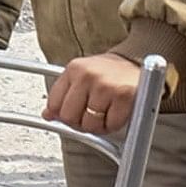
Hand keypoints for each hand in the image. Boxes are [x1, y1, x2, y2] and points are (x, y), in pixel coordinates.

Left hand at [44, 22, 183, 134]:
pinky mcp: (124, 96)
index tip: (71, 115)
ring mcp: (105, 86)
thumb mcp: (82, 75)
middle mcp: (88, 75)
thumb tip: (47, 115)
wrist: (139, 61)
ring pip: (89, 124)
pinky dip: (113, 124)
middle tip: (91, 116)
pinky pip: (110, 125)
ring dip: (98, 125)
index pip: (54, 103)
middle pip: (69, 117)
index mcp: (74, 69)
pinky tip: (117, 113)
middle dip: (79, 123)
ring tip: (105, 114)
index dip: (62, 115)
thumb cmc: (110, 72)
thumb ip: (63, 94)